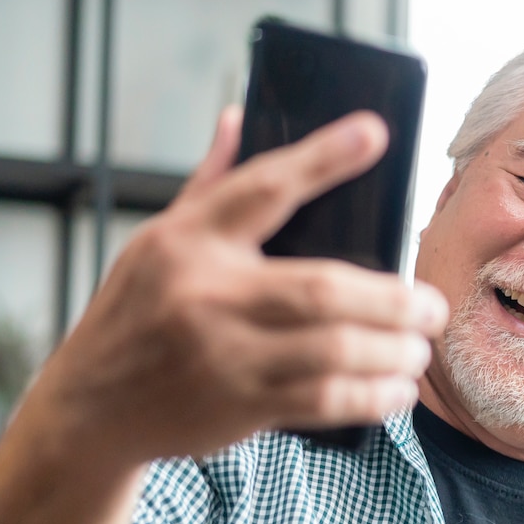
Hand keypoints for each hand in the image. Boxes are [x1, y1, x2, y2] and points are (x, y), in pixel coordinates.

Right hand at [20, 106, 446, 469]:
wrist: (90, 408)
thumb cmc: (137, 313)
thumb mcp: (157, 242)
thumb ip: (210, 185)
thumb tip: (239, 114)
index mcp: (185, 241)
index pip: (262, 187)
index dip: (322, 157)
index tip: (374, 133)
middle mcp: (204, 294)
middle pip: (324, 288)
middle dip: (396, 299)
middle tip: (433, 305)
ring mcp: (222, 354)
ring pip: (335, 349)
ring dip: (395, 351)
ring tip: (420, 348)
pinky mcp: (238, 406)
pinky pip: (325, 400)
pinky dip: (372, 396)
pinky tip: (396, 389)